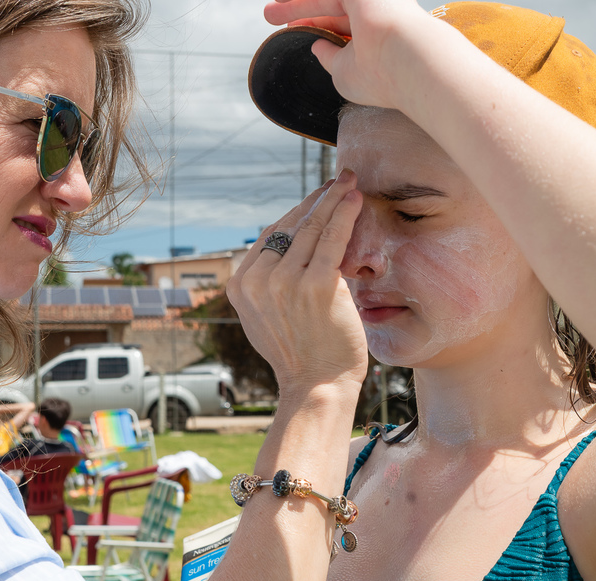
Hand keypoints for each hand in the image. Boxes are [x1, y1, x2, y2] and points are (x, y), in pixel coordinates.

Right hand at [227, 169, 366, 397]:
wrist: (316, 386)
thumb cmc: (300, 355)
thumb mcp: (264, 319)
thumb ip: (265, 287)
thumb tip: (278, 256)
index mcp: (240, 286)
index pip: (270, 237)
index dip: (295, 213)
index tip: (314, 200)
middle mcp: (258, 280)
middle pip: (291, 227)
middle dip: (316, 199)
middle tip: (336, 180)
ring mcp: (285, 282)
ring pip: (312, 229)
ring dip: (332, 200)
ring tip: (348, 183)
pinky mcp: (315, 286)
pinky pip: (332, 241)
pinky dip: (344, 215)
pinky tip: (354, 199)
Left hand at [263, 0, 438, 113]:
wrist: (408, 61)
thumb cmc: (381, 76)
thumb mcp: (344, 72)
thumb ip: (329, 57)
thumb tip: (316, 46)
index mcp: (376, 35)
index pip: (339, 24)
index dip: (313, 25)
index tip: (291, 31)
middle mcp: (376, 14)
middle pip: (330, 6)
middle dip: (299, 10)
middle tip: (270, 15)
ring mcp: (371, 1)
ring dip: (295, 4)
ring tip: (268, 12)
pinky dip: (303, 3)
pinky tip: (285, 3)